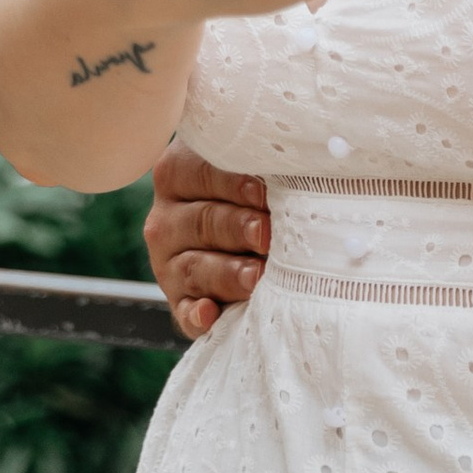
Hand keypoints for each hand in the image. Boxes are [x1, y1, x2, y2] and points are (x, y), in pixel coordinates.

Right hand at [145, 145, 271, 339]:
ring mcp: (169, 262)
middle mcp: (167, 218)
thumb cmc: (261, 189)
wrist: (246, 234)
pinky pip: (183, 310)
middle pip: (201, 221)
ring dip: (226, 273)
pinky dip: (195, 315)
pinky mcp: (178, 300)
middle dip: (237, 228)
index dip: (234, 182)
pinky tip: (211, 314)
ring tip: (257, 276)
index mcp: (179, 173)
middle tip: (267, 234)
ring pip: (193, 267)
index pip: (200, 172)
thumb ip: (265, 163)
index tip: (264, 191)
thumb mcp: (255, 168)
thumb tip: (304, 157)